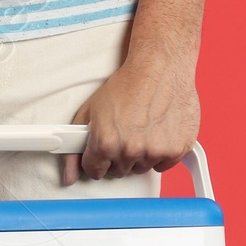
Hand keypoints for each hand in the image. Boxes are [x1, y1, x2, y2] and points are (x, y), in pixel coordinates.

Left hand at [62, 51, 200, 184]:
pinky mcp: (176, 149)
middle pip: (119, 171)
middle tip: (124, 133)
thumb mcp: (89, 112)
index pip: (95, 171)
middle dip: (118, 156)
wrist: (159, 68)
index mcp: (105, 144)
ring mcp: (155, 151)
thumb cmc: (126, 85)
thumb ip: (74, 150)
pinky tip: (157, 132)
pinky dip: (161, 153)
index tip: (102, 151)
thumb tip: (69, 177)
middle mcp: (130, 151)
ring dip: (140, 155)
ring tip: (141, 129)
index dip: (97, 159)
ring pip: (142, 168)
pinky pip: (163, 165)